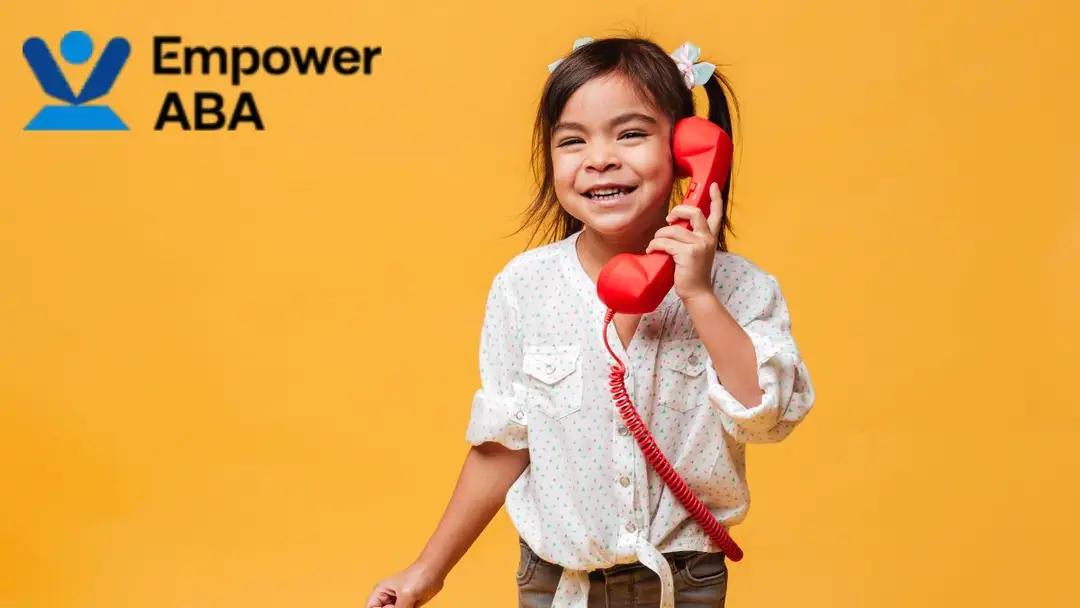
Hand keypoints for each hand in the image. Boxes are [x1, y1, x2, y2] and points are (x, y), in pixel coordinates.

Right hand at [365, 562, 443, 607]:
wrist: (434, 572)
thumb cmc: (418, 576)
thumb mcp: (406, 596)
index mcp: (379, 592)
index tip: (392, 607)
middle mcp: (386, 598)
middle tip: (404, 605)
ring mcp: (397, 603)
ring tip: (410, 603)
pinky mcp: (407, 606)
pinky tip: (413, 604)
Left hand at [646, 181, 722, 302]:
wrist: (697, 293)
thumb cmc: (692, 273)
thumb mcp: (697, 252)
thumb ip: (691, 238)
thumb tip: (673, 227)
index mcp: (710, 237)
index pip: (716, 214)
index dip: (716, 198)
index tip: (713, 186)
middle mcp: (707, 238)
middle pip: (693, 213)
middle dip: (678, 211)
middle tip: (669, 219)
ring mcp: (699, 245)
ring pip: (672, 230)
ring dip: (659, 236)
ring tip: (655, 245)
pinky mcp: (687, 254)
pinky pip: (665, 243)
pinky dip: (655, 246)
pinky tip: (652, 251)